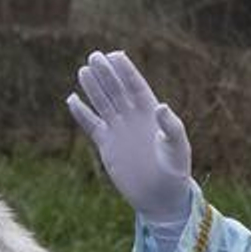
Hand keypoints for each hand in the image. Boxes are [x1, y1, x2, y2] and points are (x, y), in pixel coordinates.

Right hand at [66, 51, 192, 231]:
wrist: (160, 196)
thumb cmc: (175, 171)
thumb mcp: (178, 148)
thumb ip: (171, 127)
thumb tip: (161, 106)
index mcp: (151, 113)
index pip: (136, 86)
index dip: (126, 71)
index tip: (116, 55)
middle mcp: (133, 118)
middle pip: (116, 90)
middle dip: (106, 73)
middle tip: (94, 56)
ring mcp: (119, 130)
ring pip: (103, 103)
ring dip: (93, 88)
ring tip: (83, 70)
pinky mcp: (107, 146)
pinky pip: (92, 125)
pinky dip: (82, 114)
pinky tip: (72, 100)